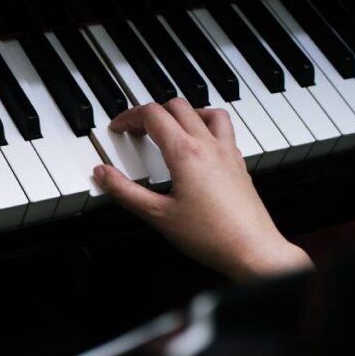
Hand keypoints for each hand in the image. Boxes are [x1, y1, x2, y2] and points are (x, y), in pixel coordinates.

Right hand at [94, 98, 311, 280]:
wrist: (251, 249)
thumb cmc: (209, 235)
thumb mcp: (157, 215)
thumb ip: (125, 191)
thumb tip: (102, 174)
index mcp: (185, 152)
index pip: (153, 115)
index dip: (129, 116)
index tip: (118, 127)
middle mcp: (209, 144)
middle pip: (177, 106)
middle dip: (151, 113)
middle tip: (136, 130)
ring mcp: (227, 151)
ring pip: (205, 111)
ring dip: (182, 112)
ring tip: (168, 128)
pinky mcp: (238, 163)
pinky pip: (223, 129)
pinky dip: (205, 125)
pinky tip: (198, 145)